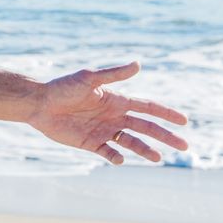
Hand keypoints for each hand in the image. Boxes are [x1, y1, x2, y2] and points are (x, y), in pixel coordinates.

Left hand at [27, 61, 188, 163]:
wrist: (39, 103)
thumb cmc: (63, 87)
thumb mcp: (89, 78)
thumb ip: (113, 74)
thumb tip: (138, 64)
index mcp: (117, 101)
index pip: (148, 107)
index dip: (166, 113)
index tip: (184, 121)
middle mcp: (114, 116)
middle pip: (146, 128)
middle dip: (165, 136)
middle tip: (184, 146)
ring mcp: (103, 130)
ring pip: (131, 142)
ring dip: (145, 150)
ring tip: (158, 158)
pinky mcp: (90, 143)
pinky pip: (108, 152)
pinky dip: (115, 157)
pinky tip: (119, 159)